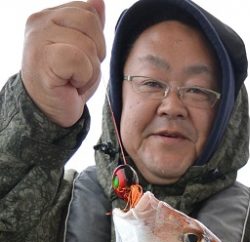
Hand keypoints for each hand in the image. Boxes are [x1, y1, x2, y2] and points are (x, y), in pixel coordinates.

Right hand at [21, 0, 105, 126]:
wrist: (48, 112)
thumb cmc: (65, 81)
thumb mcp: (83, 49)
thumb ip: (89, 25)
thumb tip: (99, 1)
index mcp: (48, 15)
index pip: (88, 11)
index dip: (95, 38)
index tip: (80, 58)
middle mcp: (39, 22)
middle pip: (90, 23)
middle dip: (95, 52)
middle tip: (78, 71)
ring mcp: (38, 40)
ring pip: (88, 44)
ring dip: (90, 69)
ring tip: (73, 78)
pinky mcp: (43, 60)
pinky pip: (80, 60)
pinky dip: (83, 77)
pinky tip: (70, 84)